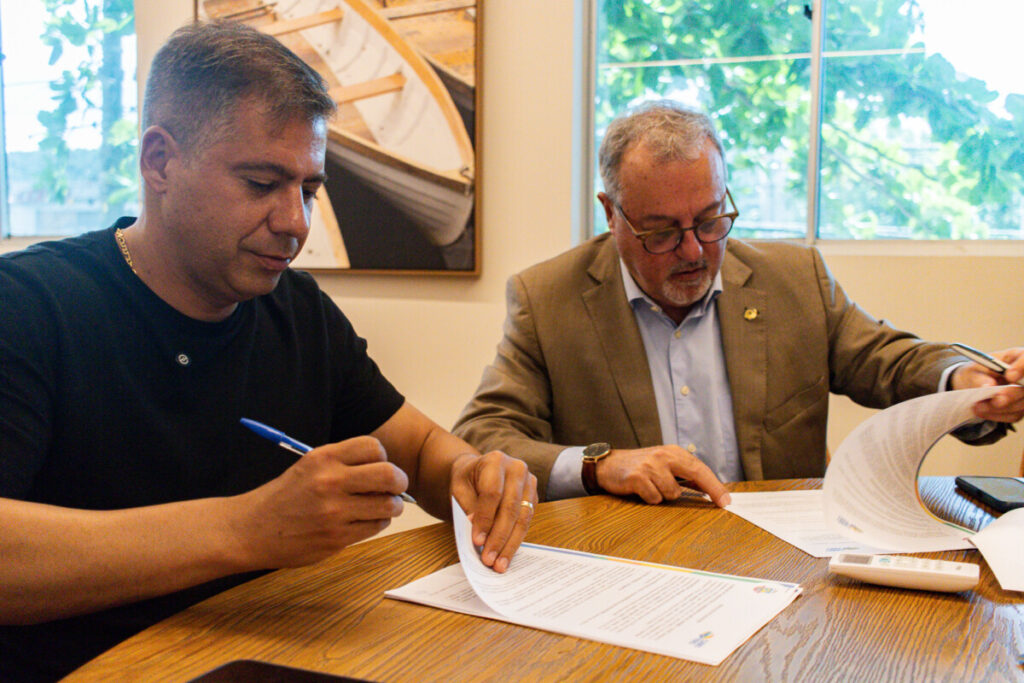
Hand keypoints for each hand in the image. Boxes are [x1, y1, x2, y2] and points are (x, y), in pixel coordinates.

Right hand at [229, 436, 408, 569]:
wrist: (251, 529)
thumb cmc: (284, 496)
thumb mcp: (308, 466)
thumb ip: (344, 463)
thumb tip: (386, 469)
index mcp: (323, 458)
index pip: (374, 447)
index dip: (382, 457)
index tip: (379, 466)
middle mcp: (330, 482)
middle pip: (389, 475)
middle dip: (399, 481)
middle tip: (395, 487)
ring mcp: (334, 512)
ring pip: (388, 505)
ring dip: (392, 506)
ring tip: (384, 507)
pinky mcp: (336, 538)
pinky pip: (375, 527)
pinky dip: (377, 523)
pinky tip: (366, 521)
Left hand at [450, 451, 537, 572]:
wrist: (480, 470)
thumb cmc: (468, 479)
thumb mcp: (459, 488)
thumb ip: (468, 506)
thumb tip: (479, 532)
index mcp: (495, 460)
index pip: (492, 493)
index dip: (485, 519)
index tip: (477, 541)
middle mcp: (517, 468)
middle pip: (510, 508)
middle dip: (499, 537)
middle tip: (489, 559)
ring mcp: (529, 482)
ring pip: (522, 518)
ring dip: (510, 544)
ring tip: (499, 564)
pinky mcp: (533, 497)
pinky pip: (527, 522)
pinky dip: (516, 540)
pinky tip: (506, 554)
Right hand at [595, 445, 730, 505]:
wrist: (609, 465)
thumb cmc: (640, 467)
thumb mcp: (663, 465)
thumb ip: (684, 475)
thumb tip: (708, 490)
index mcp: (673, 452)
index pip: (700, 468)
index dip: (715, 485)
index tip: (726, 500)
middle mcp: (664, 455)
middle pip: (696, 473)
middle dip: (712, 490)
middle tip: (722, 503)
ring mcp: (651, 465)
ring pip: (672, 493)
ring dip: (664, 496)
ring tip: (652, 489)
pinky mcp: (637, 477)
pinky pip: (654, 498)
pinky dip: (650, 499)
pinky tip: (642, 491)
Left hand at [951, 347, 1023, 422]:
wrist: (972, 386)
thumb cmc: (975, 373)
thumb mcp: (972, 371)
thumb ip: (980, 378)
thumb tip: (989, 386)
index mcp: (1016, 357)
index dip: (1022, 367)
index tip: (1009, 376)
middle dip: (1011, 395)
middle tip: (995, 400)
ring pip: (1021, 404)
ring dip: (999, 408)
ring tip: (978, 406)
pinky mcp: (1021, 407)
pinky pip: (1014, 415)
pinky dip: (996, 414)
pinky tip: (983, 410)